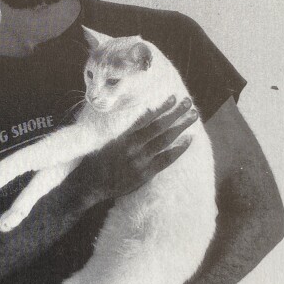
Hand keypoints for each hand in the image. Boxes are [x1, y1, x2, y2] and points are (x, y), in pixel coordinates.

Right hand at [79, 96, 197, 202]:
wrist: (90, 185)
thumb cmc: (97, 160)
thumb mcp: (109, 140)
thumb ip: (127, 130)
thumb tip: (145, 116)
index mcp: (124, 137)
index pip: (147, 119)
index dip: (162, 108)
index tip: (173, 98)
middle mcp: (133, 148)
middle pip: (160, 128)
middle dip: (176, 114)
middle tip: (189, 103)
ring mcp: (140, 162)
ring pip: (165, 141)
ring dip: (181, 127)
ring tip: (193, 116)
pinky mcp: (145, 175)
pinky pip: (166, 160)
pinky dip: (178, 150)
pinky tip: (188, 140)